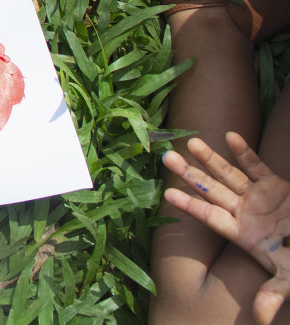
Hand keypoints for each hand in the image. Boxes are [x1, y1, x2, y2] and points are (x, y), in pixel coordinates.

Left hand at [164, 134, 289, 324]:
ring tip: (191, 142)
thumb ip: (274, 293)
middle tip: (166, 157)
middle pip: (211, 190)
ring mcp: (259, 197)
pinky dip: (245, 152)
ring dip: (211, 159)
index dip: (190, 206)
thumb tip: (260, 317)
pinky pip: (257, 166)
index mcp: (243, 234)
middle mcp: (245, 213)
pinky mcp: (276, 186)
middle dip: (190, 174)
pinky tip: (230, 137)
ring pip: (229, 175)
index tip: (167, 194)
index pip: (210, 218)